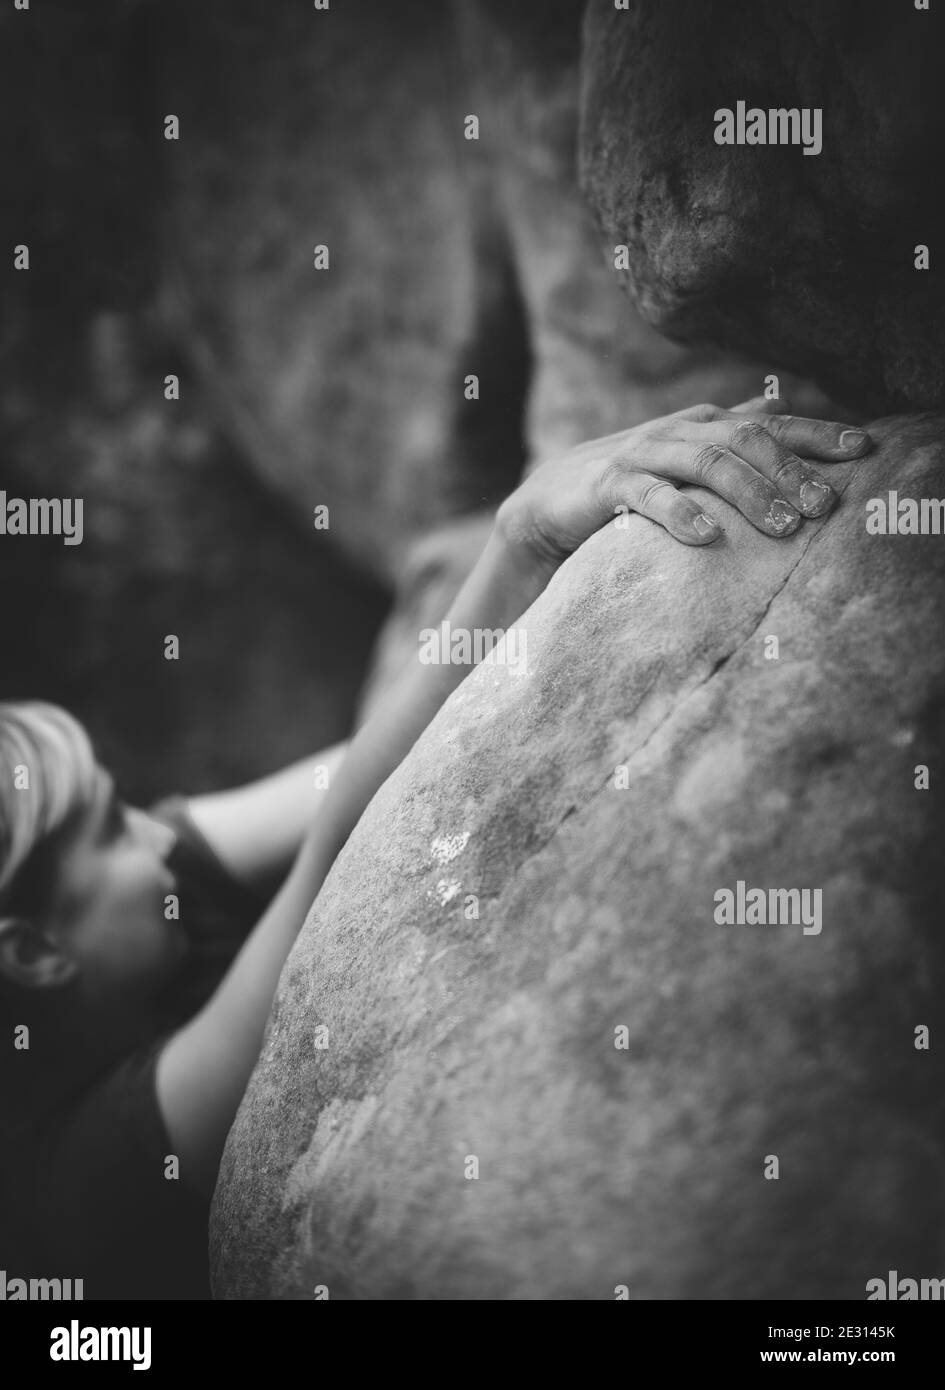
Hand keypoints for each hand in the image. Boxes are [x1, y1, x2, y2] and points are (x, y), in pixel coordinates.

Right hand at [495, 398, 871, 575]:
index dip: (816, 434)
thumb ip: (729, 436)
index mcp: (703, 424)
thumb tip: (779, 408)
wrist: (550, 502)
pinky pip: (649, 496)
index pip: (770, 423)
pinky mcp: (609, 484)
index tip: (863, 449)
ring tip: (782, 527)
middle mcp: (678, 430)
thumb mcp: (685, 457)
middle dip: (789, 470)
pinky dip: (679, 513)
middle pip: (745, 440)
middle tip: (823, 505)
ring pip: (705, 463)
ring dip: (748, 493)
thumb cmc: (630, 482)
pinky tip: (705, 535)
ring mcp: (643, 453)